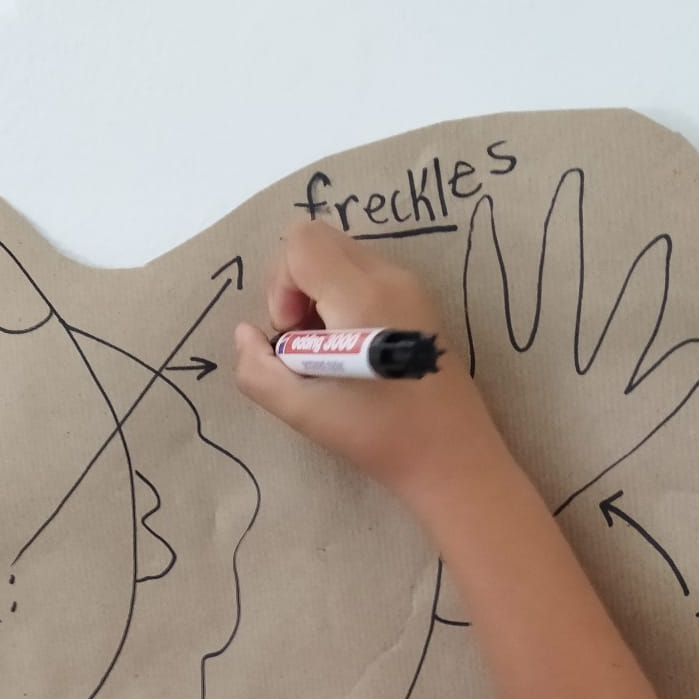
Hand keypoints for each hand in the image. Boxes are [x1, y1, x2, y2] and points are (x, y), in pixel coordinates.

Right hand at [232, 220, 489, 506]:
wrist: (453, 458)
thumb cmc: (379, 436)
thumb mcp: (303, 412)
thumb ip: (257, 369)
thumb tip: (245, 334)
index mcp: (360, 296)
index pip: (301, 242)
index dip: (279, 285)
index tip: (289, 335)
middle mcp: (389, 277)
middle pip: (319, 240)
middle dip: (295, 286)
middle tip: (303, 342)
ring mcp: (410, 286)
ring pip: (341, 258)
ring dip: (318, 296)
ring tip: (326, 353)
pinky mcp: (420, 302)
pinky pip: (365, 277)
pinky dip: (343, 302)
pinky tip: (352, 353)